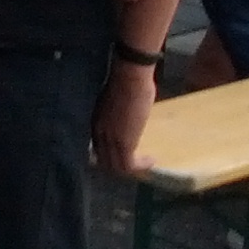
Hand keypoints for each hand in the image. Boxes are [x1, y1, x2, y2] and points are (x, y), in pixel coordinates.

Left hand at [92, 62, 157, 176]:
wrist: (129, 78)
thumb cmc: (125, 84)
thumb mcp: (113, 103)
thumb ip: (114, 115)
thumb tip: (122, 119)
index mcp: (95, 124)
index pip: (98, 150)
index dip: (110, 156)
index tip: (125, 156)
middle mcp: (98, 134)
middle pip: (105, 161)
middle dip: (121, 167)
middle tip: (138, 164)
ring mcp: (110, 139)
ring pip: (116, 167)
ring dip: (133, 169)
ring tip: (146, 163)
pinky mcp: (124, 142)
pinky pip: (129, 165)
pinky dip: (141, 167)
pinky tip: (152, 160)